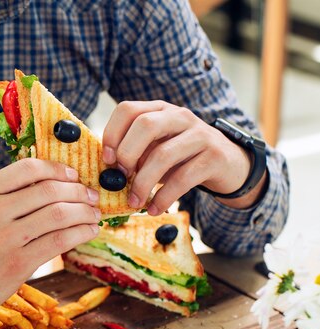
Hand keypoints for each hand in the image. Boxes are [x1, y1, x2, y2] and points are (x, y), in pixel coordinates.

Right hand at [0, 159, 99, 328]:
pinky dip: (81, 233)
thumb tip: (51, 186)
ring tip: (94, 215)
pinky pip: (59, 241)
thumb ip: (7, 197)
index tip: (73, 175)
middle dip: (78, 192)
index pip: (28, 168)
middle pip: (49, 191)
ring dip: (84, 213)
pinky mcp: (18, 263)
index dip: (58, 169)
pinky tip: (89, 232)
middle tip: (92, 196)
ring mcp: (6, 238)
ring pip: (58, 215)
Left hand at [102, 101, 265, 213]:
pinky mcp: (214, 157)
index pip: (128, 110)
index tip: (108, 161)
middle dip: (127, 155)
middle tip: (120, 180)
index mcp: (160, 110)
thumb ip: (137, 154)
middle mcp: (180, 116)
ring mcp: (199, 135)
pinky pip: (182, 179)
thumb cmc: (184, 159)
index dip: (113, 134)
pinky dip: (164, 198)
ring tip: (135, 202)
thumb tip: (107, 171)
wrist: (229, 165)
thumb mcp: (159, 150)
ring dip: (143, 183)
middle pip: (145, 125)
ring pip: (163, 154)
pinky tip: (156, 210)